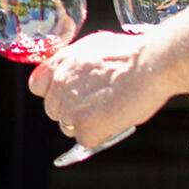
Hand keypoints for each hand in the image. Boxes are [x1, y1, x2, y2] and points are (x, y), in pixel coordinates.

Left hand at [28, 29, 168, 147]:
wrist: (152, 63)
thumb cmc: (132, 54)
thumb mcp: (94, 47)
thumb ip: (77, 64)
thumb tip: (76, 75)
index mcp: (59, 63)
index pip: (37, 86)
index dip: (54, 94)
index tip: (67, 96)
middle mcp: (59, 84)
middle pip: (54, 111)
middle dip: (73, 111)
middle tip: (98, 105)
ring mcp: (70, 106)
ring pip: (69, 127)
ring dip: (87, 125)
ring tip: (110, 111)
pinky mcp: (85, 125)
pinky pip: (86, 140)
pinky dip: (100, 136)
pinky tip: (114, 121)